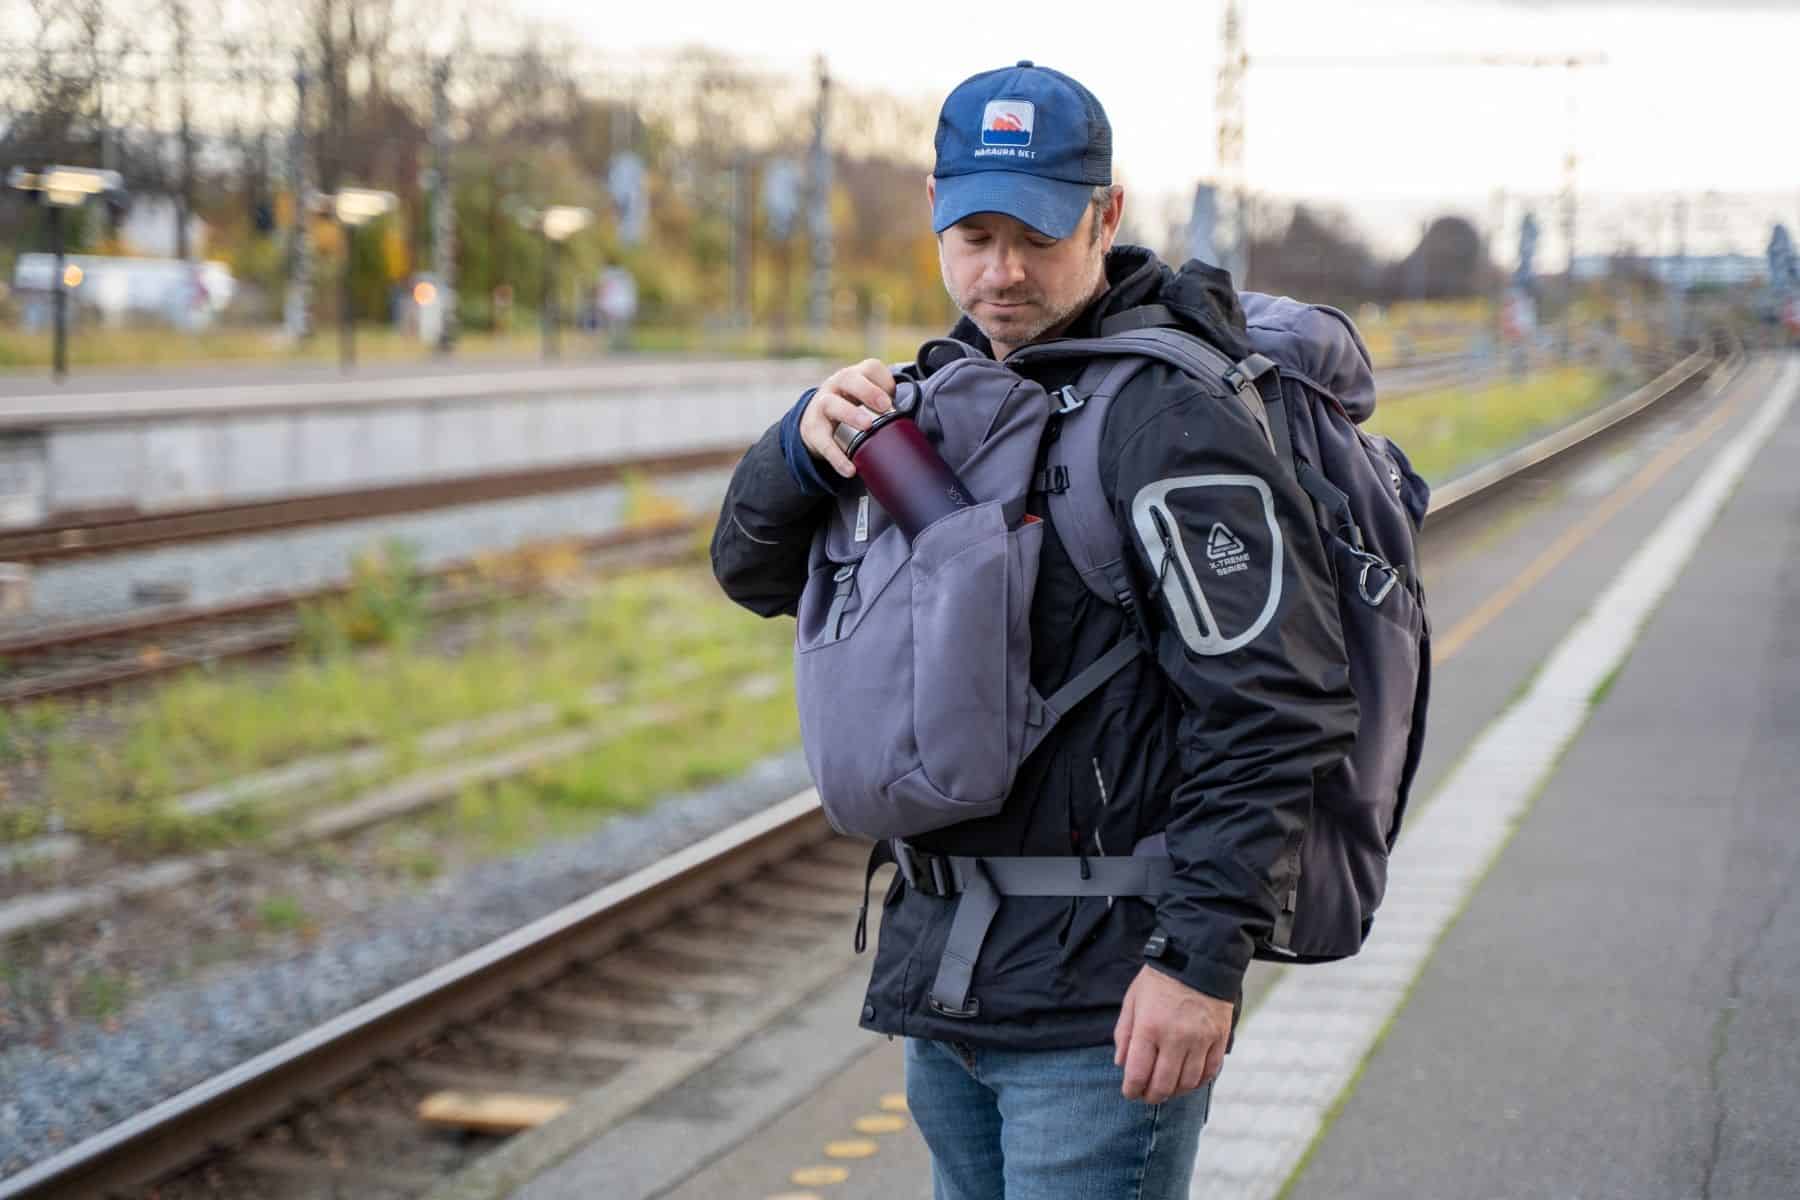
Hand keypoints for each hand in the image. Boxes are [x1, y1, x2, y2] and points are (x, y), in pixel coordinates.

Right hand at [799, 358, 896, 478]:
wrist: (815, 423)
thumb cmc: (850, 409)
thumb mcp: (864, 401)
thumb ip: (886, 407)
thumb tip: (915, 429)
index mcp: (854, 376)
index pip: (870, 368)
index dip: (884, 380)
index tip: (894, 396)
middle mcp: (836, 385)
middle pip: (848, 378)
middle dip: (868, 391)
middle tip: (885, 406)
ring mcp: (821, 405)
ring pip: (832, 404)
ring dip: (850, 414)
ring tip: (867, 427)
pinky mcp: (813, 429)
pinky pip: (824, 442)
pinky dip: (837, 456)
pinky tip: (850, 469)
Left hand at [1113, 965, 1231, 1102]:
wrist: (1197, 959)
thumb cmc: (1159, 980)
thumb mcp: (1132, 1000)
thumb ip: (1124, 1033)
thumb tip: (1121, 1064)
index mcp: (1149, 1027)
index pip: (1138, 1073)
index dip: (1132, 1089)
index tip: (1130, 1092)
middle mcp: (1175, 1037)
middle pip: (1163, 1084)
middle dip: (1151, 1096)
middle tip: (1147, 1095)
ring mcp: (1200, 1040)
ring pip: (1187, 1083)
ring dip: (1175, 1092)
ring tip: (1167, 1089)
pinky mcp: (1219, 1038)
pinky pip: (1210, 1071)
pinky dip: (1198, 1081)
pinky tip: (1188, 1079)